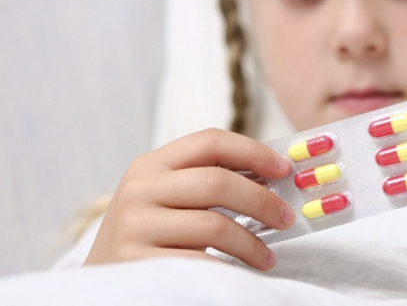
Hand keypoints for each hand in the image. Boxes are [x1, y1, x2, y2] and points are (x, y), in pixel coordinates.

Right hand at [85, 128, 294, 269]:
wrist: (102, 282)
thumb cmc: (149, 235)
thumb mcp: (167, 198)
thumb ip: (207, 182)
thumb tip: (273, 178)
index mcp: (151, 165)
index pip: (210, 141)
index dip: (253, 151)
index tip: (284, 168)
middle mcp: (139, 189)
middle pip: (217, 182)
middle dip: (262, 201)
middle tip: (287, 218)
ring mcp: (135, 226)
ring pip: (214, 226)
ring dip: (252, 243)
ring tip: (268, 257)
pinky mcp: (137, 264)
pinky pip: (200, 262)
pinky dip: (230, 268)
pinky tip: (243, 273)